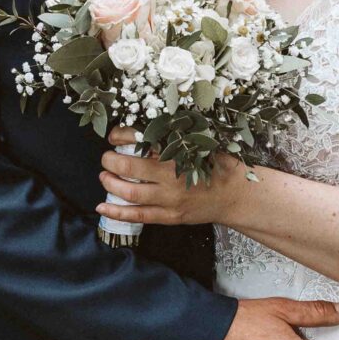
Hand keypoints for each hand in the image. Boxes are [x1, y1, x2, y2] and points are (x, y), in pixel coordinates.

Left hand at [97, 127, 242, 228]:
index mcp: (179, 151)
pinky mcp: (170, 216)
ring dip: (110, 183)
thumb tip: (148, 123)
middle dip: (110, 160)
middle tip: (106, 157)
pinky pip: (138, 216)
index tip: (114, 135)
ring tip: (104, 176)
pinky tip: (102, 208)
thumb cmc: (219, 165)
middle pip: (129, 166)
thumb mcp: (202, 142)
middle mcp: (172, 175)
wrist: (236, 195)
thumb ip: (177, 136)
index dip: (121, 135)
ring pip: (130, 192)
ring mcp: (170, 198)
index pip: (141, 139)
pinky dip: (117, 212)